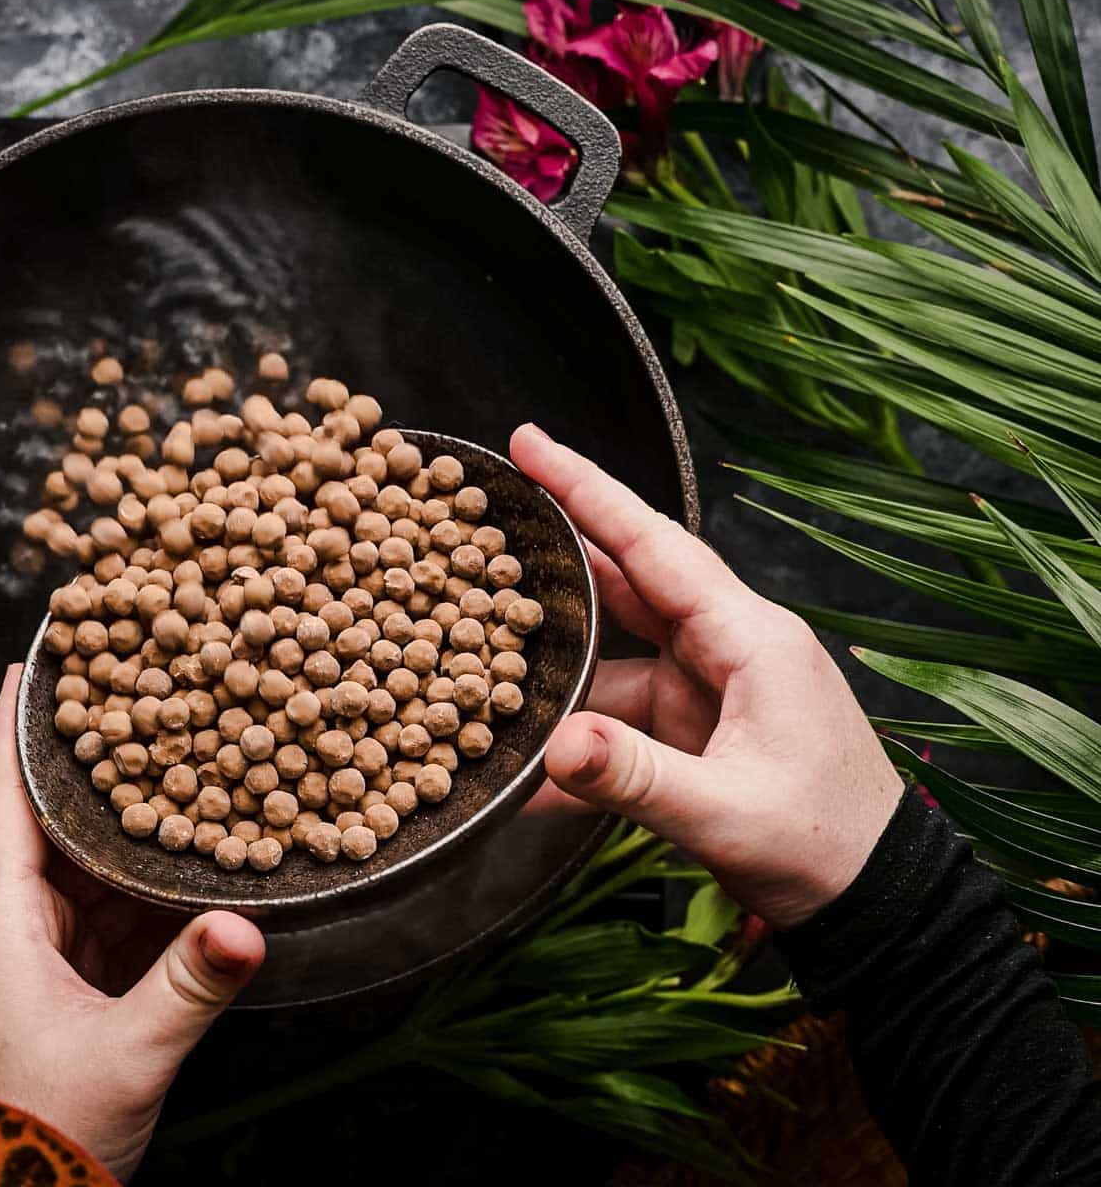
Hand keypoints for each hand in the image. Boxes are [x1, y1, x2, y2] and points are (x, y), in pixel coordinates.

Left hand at [0, 666, 266, 1182]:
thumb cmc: (34, 1133)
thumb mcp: (125, 1058)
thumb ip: (188, 989)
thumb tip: (245, 930)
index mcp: (1, 929)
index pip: (3, 806)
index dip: (12, 735)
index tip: (27, 671)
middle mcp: (10, 938)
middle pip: (53, 835)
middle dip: (100, 782)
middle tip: (147, 720)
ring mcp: (32, 972)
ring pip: (85, 885)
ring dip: (131, 848)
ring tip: (185, 792)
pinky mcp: (59, 1005)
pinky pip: (103, 933)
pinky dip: (144, 908)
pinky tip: (190, 890)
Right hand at [510, 424, 904, 928]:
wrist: (877, 905)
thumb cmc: (827, 846)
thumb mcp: (727, 812)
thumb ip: (634, 778)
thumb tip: (551, 745)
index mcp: (750, 640)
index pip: (654, 546)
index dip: (587, 491)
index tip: (531, 443)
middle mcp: (726, 650)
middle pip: (624, 582)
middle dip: (554, 551)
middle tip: (480, 516)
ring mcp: (708, 693)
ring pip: (610, 654)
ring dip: (549, 663)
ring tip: (472, 654)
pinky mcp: (694, 736)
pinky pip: (617, 722)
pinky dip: (572, 742)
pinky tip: (521, 773)